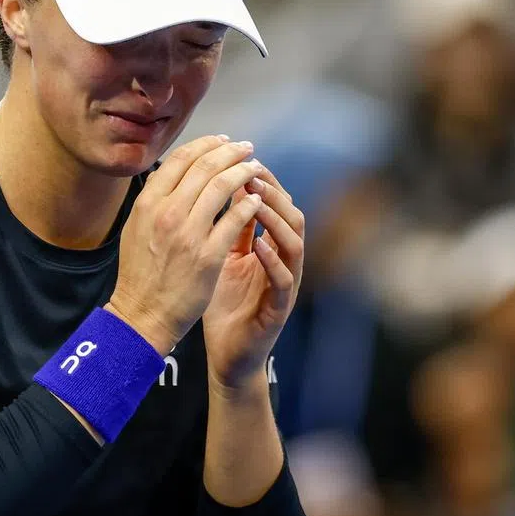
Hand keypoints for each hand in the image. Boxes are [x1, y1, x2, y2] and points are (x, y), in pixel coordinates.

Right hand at [106, 136, 266, 355]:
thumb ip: (154, 199)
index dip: (205, 144)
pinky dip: (249, 204)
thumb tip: (170, 172)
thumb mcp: (136, 227)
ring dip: (244, 172)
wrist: (142, 313)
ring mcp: (188, 233)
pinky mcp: (208, 255)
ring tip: (256, 168)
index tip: (222, 141)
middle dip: (230, 152)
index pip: (180, 159)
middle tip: (246, 148)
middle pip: (205, 167)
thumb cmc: (140, 273)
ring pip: (222, 186)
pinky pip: (236, 219)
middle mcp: (166, 213)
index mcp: (147, 203)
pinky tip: (256, 199)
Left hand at [203, 165, 304, 390]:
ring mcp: (285, 285)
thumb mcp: (221, 258)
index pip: (274, 204)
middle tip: (252, 174)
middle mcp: (283, 262)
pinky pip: (284, 280)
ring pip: (295, 243)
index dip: (263, 180)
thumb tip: (219, 186)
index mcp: (269, 247)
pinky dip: (273, 260)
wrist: (227, 355)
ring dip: (277, 220)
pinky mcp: (279, 309)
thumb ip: (227, 227)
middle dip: (274, 193)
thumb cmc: (224, 306)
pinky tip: (259, 245)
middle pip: (292, 216)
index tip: (242, 160)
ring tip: (257, 201)